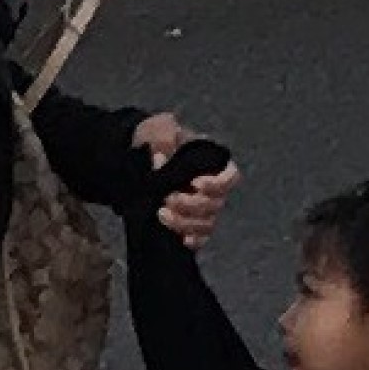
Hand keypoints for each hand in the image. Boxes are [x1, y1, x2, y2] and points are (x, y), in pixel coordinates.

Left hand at [138, 115, 234, 246]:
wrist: (138, 156)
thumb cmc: (156, 139)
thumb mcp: (159, 129)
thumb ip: (164, 139)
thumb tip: (162, 159)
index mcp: (212, 164)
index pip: (230, 177)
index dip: (217, 184)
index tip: (196, 183)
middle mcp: (212, 189)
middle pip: (216, 204)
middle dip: (191, 204)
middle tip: (168, 198)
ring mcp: (202, 209)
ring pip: (207, 223)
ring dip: (185, 223)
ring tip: (161, 214)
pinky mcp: (190, 224)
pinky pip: (200, 238)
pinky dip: (193, 240)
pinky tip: (181, 239)